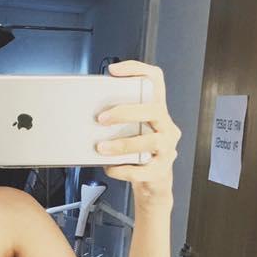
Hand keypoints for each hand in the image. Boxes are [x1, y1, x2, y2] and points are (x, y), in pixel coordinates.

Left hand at [95, 60, 181, 207]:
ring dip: (121, 144)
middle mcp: (167, 127)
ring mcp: (167, 149)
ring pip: (148, 141)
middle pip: (153, 110)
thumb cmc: (138, 154)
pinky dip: (121, 168)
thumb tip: (89, 113)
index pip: (156, 80)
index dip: (137, 70)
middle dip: (125, 112)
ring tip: (101, 148)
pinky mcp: (161, 171)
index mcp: (158, 112)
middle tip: (101, 119)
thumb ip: (119, 121)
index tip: (114, 71)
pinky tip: (109, 167)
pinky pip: (141, 169)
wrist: (153, 185)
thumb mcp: (131, 132)